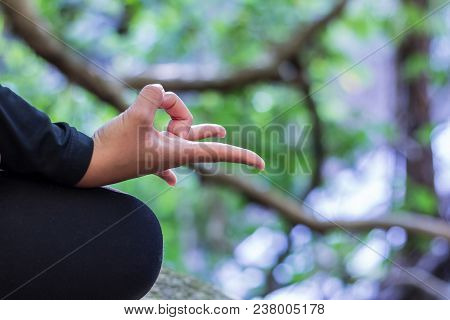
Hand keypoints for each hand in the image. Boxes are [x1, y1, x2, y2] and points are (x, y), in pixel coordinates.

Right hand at [77, 84, 264, 186]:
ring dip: (171, 113)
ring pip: (178, 130)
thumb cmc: (113, 147)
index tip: (262, 164)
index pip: (217, 151)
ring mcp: (159, 154)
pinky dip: (166, 155)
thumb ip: (152, 97)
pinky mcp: (145, 153)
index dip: (241, 155)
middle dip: (203, 124)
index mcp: (177, 152)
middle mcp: (172, 153)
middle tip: (221, 129)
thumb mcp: (134, 116)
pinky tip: (172, 182)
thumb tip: (160, 89)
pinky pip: (161, 151)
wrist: (87, 166)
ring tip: (159, 100)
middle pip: (194, 131)